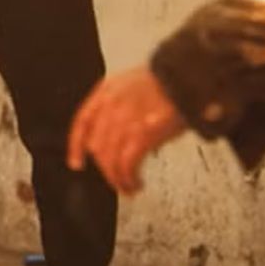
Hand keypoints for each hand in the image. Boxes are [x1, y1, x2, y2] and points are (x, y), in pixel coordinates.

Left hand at [67, 66, 186, 196]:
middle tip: (115, 178)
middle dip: (105, 167)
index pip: (82, 122)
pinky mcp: (141, 135)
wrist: (188, 78)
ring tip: (127, 187)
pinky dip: (128, 179)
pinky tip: (135, 183)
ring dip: (117, 179)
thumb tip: (121, 136)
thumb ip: (120, 107)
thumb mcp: (135, 85)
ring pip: (109, 160)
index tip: (77, 162)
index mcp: (107, 91)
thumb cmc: (169, 82)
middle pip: (96, 147)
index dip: (76, 146)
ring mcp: (124, 120)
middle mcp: (111, 105)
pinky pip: (126, 165)